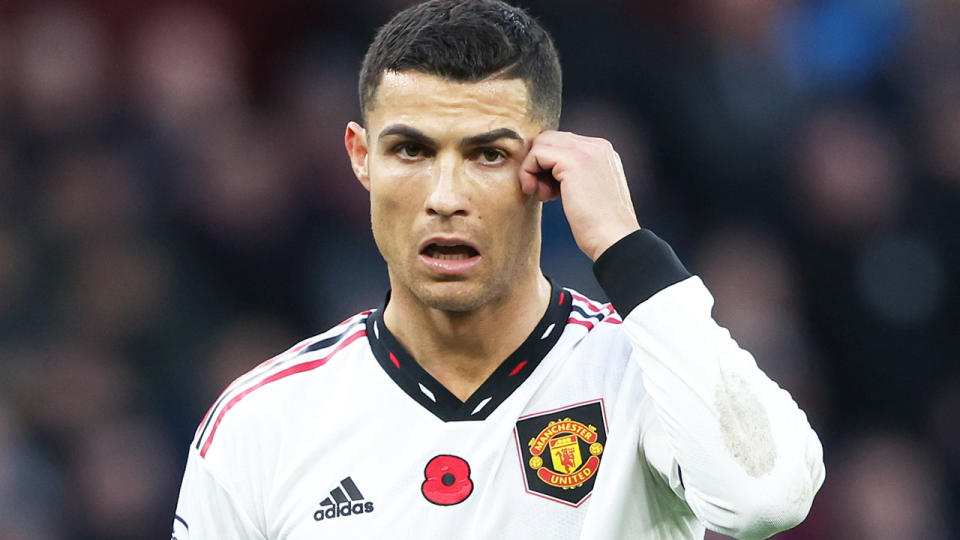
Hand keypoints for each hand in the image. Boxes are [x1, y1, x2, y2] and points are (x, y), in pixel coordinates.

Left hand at [519, 131, 640, 260]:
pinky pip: (537, 154)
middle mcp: (596, 146)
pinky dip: (529, 172)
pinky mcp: (573, 161)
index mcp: (602, 152)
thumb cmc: (601, 225)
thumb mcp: (591, 191)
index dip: (549, 165)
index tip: (552, 191)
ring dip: (532, 168)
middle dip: (539, 165)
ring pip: (542, 143)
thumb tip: (547, 169)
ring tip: (543, 194)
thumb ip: (576, 174)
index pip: (562, 143)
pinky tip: (540, 193)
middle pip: (550, 139)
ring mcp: (586, 150)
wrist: (615, 239)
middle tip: (544, 192)